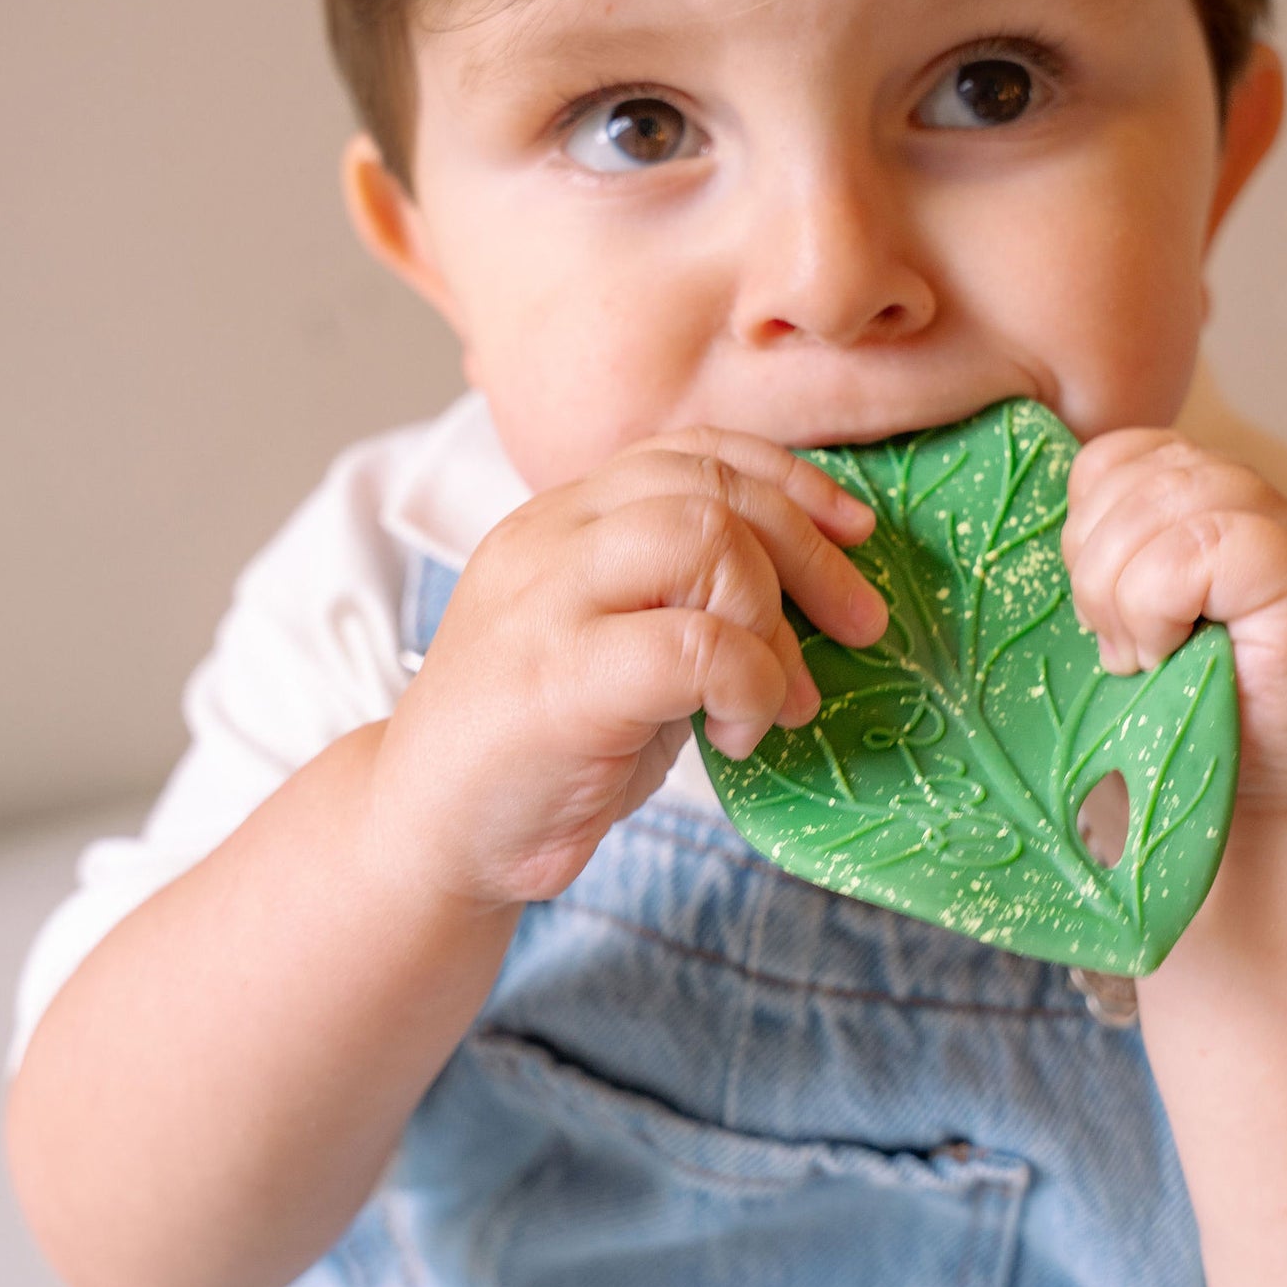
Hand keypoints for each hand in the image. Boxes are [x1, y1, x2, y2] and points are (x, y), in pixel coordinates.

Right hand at [367, 429, 887, 909]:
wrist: (428, 836)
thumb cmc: (542, 748)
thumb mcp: (622, 645)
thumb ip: (691, 597)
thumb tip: (824, 585)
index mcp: (563, 518)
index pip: (689, 450)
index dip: (789, 479)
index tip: (855, 532)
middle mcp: (548, 537)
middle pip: (710, 483)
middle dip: (810, 551)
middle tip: (858, 628)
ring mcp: (543, 601)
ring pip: (702, 536)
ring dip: (771, 619)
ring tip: (781, 697)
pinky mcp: (554, 679)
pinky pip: (692, 644)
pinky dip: (748, 684)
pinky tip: (739, 733)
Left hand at [1061, 430, 1286, 814]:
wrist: (1248, 822)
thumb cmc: (1175, 723)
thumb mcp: (1126, 616)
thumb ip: (1113, 548)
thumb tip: (1048, 501)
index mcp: (1217, 501)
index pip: (1125, 454)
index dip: (1085, 518)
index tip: (1094, 604)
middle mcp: (1271, 507)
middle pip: (1144, 470)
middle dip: (1095, 561)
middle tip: (1113, 645)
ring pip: (1171, 499)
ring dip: (1123, 589)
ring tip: (1140, 656)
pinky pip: (1205, 546)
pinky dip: (1158, 604)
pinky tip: (1169, 657)